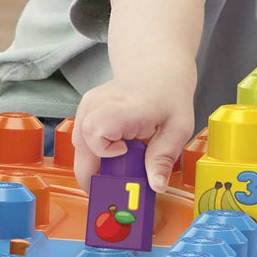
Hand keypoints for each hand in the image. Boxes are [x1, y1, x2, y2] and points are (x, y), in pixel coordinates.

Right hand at [70, 66, 195, 193]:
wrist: (158, 70)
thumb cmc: (169, 97)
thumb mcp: (177, 128)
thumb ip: (164, 157)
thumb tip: (156, 186)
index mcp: (123, 107)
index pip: (96, 131)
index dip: (105, 150)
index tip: (126, 151)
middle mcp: (98, 103)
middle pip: (81, 145)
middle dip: (94, 172)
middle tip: (114, 185)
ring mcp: (87, 104)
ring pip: (78, 145)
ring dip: (94, 162)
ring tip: (118, 165)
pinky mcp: (84, 108)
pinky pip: (80, 139)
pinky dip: (93, 151)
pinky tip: (113, 150)